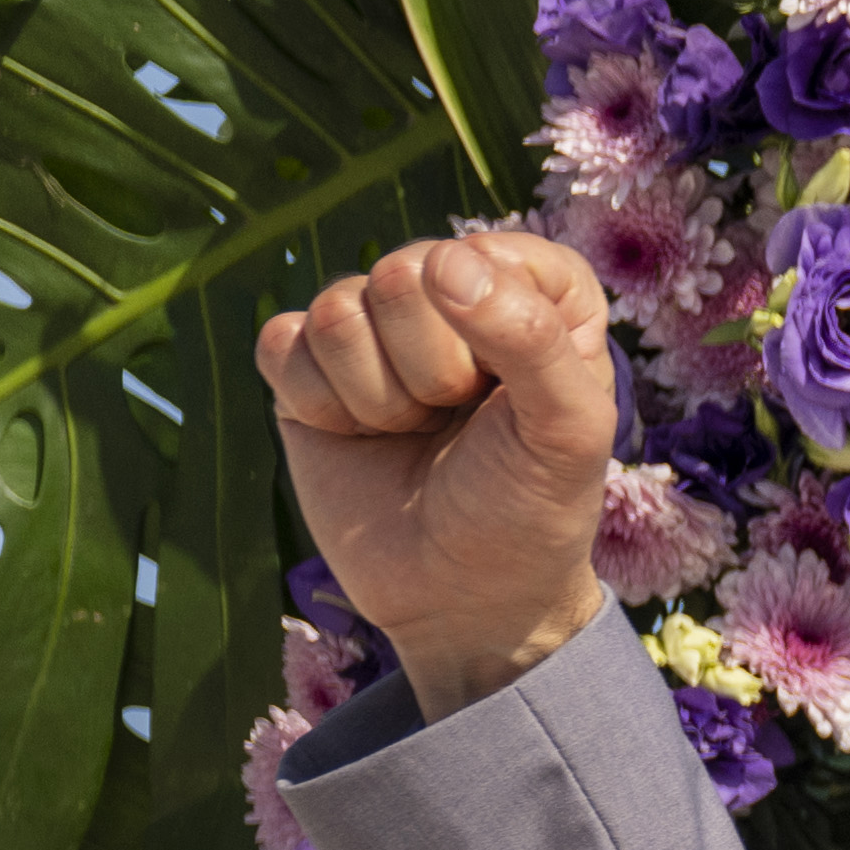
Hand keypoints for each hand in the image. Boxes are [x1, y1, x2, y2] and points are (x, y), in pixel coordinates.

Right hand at [254, 226, 621, 718]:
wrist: (458, 596)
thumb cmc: (528, 508)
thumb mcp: (568, 430)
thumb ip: (530, 336)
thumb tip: (441, 264)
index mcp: (535, 292)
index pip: (492, 253)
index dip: (496, 326)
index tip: (513, 392)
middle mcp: (449, 294)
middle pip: (403, 272)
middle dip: (430, 369)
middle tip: (454, 420)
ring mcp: (372, 327)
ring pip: (338, 309)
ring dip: (378, 395)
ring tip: (412, 431)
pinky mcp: (305, 367)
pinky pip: (281, 342)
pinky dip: (320, 405)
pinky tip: (357, 435)